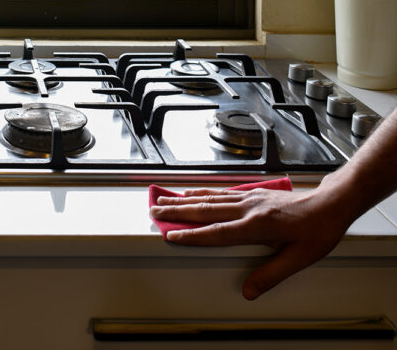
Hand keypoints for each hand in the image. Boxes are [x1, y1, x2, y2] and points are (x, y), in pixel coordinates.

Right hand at [150, 186, 350, 299]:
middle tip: (155, 211)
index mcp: (257, 225)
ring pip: (210, 198)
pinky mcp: (253, 193)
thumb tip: (248, 291)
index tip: (170, 235)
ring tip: (164, 200)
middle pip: (206, 210)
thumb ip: (271, 275)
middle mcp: (248, 208)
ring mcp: (249, 198)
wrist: (330, 203)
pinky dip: (202, 192)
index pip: (217, 232)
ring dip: (185, 200)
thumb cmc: (318, 231)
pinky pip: (221, 192)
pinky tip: (193, 193)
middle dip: (177, 212)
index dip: (192, 235)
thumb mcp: (299, 259)